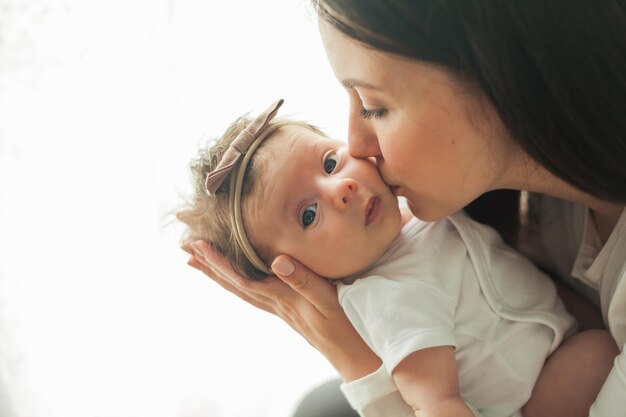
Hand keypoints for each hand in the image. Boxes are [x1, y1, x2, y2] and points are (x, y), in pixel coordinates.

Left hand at [183, 240, 381, 380]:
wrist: (355, 354)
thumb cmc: (346, 326)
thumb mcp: (328, 299)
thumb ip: (303, 280)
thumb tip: (277, 261)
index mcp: (281, 297)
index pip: (242, 278)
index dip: (219, 263)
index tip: (198, 247)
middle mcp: (276, 303)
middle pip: (235, 283)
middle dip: (210, 267)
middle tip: (187, 251)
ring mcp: (282, 308)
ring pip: (244, 289)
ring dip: (222, 275)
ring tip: (201, 263)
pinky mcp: (290, 309)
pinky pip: (257, 293)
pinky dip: (242, 282)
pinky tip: (241, 279)